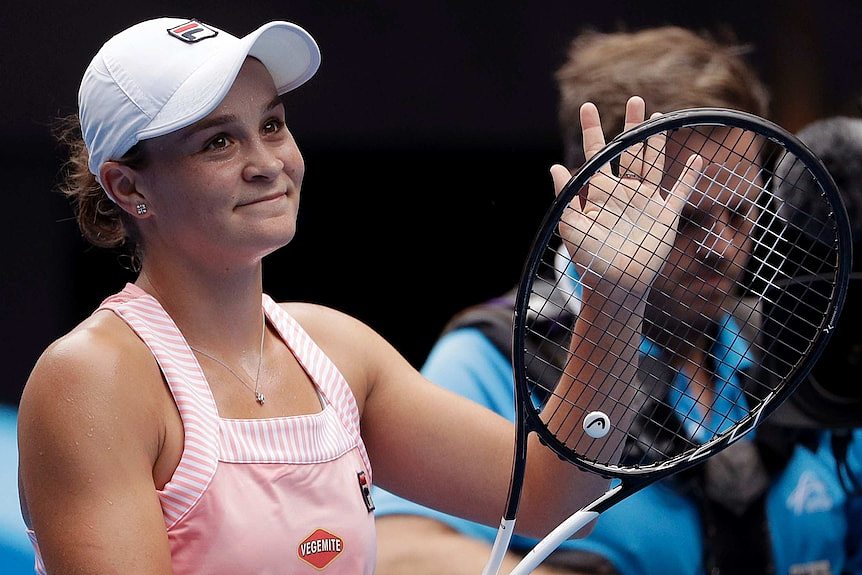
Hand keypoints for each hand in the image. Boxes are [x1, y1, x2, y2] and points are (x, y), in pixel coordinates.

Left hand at [551, 96, 702, 296]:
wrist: (614, 286)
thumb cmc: (589, 260)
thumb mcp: (572, 226)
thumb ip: (567, 196)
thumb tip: (555, 167)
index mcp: (599, 192)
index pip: (596, 155)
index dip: (592, 130)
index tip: (587, 106)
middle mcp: (623, 192)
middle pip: (628, 151)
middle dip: (630, 126)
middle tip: (635, 99)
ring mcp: (645, 202)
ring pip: (652, 163)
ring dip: (655, 141)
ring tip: (657, 116)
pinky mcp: (664, 216)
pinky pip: (680, 192)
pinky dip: (689, 178)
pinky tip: (697, 161)